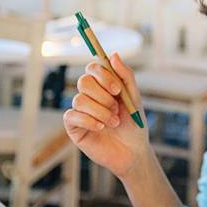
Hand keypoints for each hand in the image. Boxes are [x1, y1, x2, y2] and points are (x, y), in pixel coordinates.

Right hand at [63, 52, 149, 177]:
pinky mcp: (73, 127)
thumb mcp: (134, 97)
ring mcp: (80, 111)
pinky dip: (90, 121)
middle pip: (84, 82)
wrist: (134, 152)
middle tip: (117, 109)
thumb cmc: (134, 124)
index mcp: (103, 86)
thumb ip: (125, 75)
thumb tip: (113, 54)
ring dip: (101, 111)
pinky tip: (102, 128)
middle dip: (103, 96)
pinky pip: (72, 116)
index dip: (103, 75)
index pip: (93, 68)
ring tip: (114, 122)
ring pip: (79, 99)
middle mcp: (89, 96)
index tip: (117, 89)